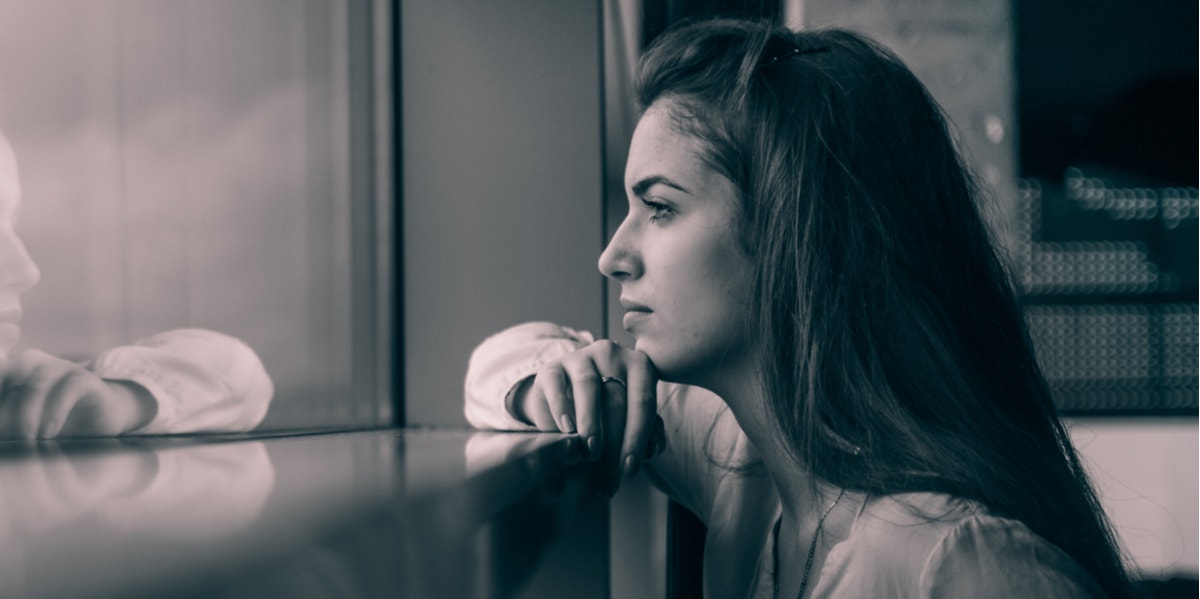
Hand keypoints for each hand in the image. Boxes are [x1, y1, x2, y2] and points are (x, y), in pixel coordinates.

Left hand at [0, 350, 155, 438]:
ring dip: (28, 413)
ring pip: (38, 382)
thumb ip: (10, 420)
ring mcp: (64, 368)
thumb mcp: (28, 422)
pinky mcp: (87, 379)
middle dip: (6, 408)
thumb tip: (2, 430)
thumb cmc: (61, 421)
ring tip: (30, 438)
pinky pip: (69, 388)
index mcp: (19, 370)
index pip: (2, 373)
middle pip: (12, 374)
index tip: (0, 424)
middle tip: (6, 435)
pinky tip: (51, 432)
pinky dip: (56, 412)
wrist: (104, 418)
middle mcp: (39, 363)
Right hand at [513, 339, 665, 495]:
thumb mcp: (630, 422)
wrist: (564, 401)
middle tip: (609, 473)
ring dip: (591, 423)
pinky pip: (558, 386)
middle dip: (614, 440)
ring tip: (591, 452)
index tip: (630, 469)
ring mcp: (581, 356)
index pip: (644, 402)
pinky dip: (563, 410)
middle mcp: (612, 354)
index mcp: (639, 366)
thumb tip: (652, 450)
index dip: (638, 437)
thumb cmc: (607, 414)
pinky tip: (567, 432)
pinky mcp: (552, 367)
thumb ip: (648, 433)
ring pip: (589, 388)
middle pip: (616, 398)